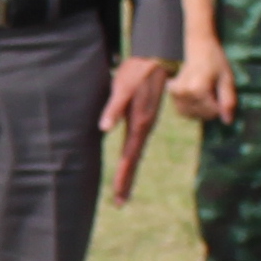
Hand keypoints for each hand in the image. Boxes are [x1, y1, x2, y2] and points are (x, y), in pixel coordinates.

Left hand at [101, 55, 172, 202]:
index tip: (118, 195)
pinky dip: (132, 158)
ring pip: (136, 153)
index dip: (123, 177)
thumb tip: (104, 129)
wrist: (156, 58)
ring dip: (130, 172)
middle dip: (127, 181)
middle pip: (134, 160)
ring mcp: (147, 124)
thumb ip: (113, 107)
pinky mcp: (145, 119)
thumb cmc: (137, 71)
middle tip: (120, 202)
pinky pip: (137, 144)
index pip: (129, 156)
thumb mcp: (122, 86)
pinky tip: (129, 162)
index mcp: (139, 123)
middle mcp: (145, 128)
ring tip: (123, 190)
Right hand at [175, 41, 236, 126]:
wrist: (199, 49)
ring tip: (206, 92)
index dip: (221, 105)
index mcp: (198, 89)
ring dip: (203, 109)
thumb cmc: (216, 62)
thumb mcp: (227, 79)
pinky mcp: (172, 95)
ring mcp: (175, 95)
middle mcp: (183, 93)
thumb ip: (228, 100)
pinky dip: (193, 108)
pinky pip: (185, 111)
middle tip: (213, 90)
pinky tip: (197, 95)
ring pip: (194, 115)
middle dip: (212, 107)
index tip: (221, 92)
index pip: (213, 112)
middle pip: (203, 115)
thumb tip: (227, 122)